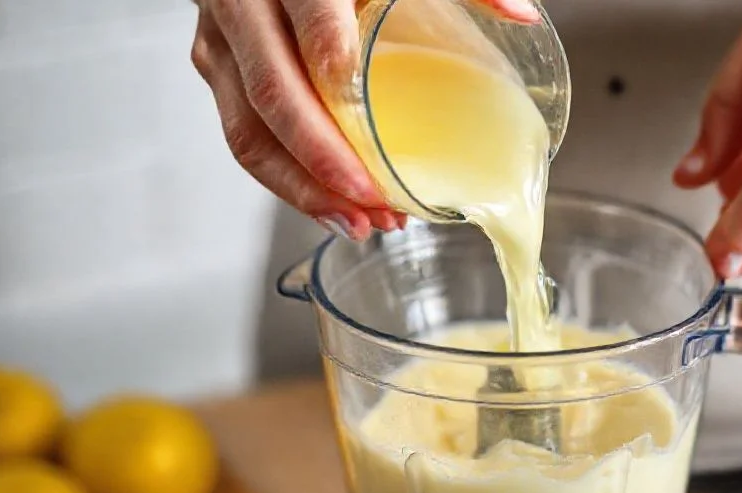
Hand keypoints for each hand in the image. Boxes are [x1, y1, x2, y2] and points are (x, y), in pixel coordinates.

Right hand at [190, 0, 537, 239]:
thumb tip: (521, 13)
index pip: (311, 26)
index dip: (339, 87)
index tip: (373, 142)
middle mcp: (245, 4)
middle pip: (272, 96)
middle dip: (323, 164)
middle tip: (373, 206)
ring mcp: (224, 40)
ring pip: (246, 130)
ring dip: (303, 189)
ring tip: (360, 222)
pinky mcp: (220, 67)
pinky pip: (242, 135)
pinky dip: (287, 180)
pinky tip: (332, 206)